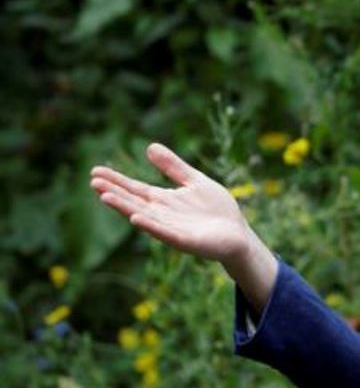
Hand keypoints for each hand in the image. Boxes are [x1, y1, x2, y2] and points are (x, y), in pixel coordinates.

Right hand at [90, 143, 276, 310]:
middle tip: (93, 182)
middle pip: (133, 202)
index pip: (135, 189)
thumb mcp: (194, 180)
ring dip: (124, 208)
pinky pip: (165, 233)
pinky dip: (151, 225)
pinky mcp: (186, 241)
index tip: (95, 171)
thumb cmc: (216, 209)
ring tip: (105, 197)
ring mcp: (172, 229)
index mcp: (164, 200)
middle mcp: (163, 215)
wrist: (238, 234)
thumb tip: (150, 146)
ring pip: (144, 217)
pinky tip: (136, 218)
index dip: (116, 181)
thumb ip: (173, 166)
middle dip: (114, 193)